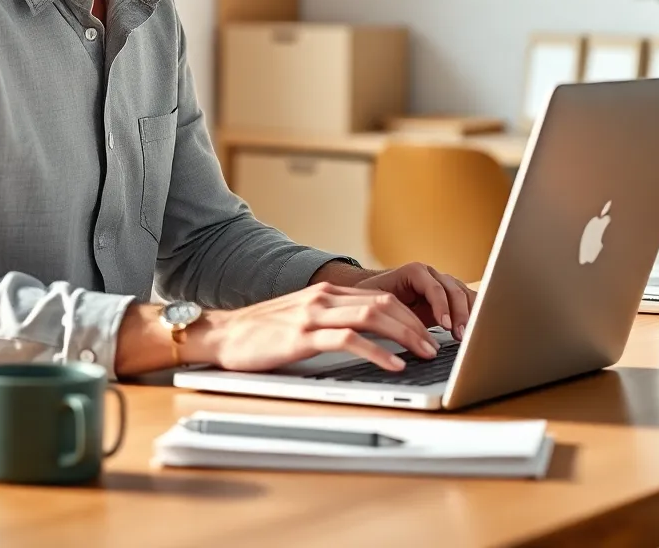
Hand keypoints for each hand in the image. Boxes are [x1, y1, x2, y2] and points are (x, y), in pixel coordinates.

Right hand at [185, 282, 440, 373]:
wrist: (223, 334)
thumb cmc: (261, 333)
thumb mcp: (302, 319)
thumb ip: (331, 320)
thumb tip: (368, 335)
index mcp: (325, 294)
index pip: (379, 297)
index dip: (409, 314)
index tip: (428, 333)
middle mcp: (322, 299)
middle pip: (382, 303)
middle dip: (414, 324)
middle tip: (435, 345)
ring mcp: (312, 315)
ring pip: (371, 316)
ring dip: (404, 335)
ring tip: (423, 353)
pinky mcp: (302, 336)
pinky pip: (348, 340)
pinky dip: (377, 352)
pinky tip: (393, 364)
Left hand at [356, 263, 475, 339]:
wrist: (380, 296)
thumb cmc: (376, 297)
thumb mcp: (377, 300)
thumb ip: (388, 309)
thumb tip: (397, 325)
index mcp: (415, 271)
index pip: (434, 286)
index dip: (441, 305)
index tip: (444, 325)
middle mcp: (433, 275)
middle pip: (453, 290)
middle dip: (459, 313)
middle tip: (460, 335)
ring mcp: (444, 284)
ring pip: (465, 294)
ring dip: (470, 314)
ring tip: (467, 336)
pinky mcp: (452, 297)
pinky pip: (469, 301)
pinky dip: (476, 314)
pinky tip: (476, 330)